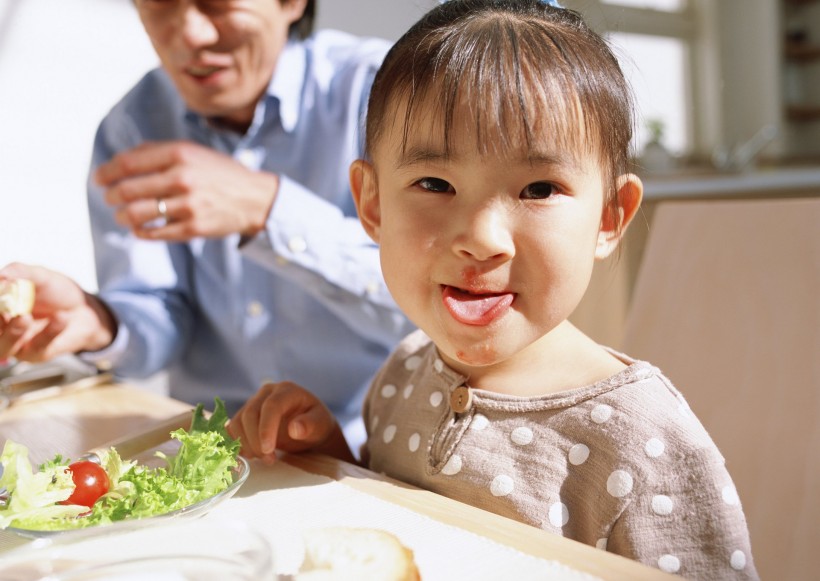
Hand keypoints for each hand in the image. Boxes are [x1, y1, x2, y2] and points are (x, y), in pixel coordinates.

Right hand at [0, 263, 115, 361]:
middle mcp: (1, 327)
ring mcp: (17, 343)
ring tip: (25, 317)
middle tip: (0, 311)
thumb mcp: (41, 277)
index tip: (0, 290)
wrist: (85, 309)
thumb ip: (22, 273)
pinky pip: (38, 346)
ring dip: (13, 332)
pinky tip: (61, 317)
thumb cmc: (57, 292)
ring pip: (4, 346)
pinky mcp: (37, 353)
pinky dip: (49, 331)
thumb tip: (3, 275)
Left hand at [96, 141, 278, 240]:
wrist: (254, 198)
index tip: (99, 180)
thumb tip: (119, 162)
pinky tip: (140, 229)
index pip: (128, 163)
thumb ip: (157, 152)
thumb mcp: (192, 152)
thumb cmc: (218, 173)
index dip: (107, 173)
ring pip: (138, 214)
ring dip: (122, 216)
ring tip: (122, 216)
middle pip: (128, 190)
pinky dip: (141, 232)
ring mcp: (189, 205)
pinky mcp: (194, 228)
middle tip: (110, 199)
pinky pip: (155, 233)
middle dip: (112, 196)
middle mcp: (183, 178)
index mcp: (179, 154)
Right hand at [227, 381, 351, 464]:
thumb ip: (310, 425)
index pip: (271, 406)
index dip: (266, 428)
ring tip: (263, 458)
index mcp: (287, 390)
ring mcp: (254, 402)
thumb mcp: (320, 424)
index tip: (268, 450)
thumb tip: (294, 429)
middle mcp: (267, 392)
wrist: (310, 427)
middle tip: (269, 460)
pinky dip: (236, 443)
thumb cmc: (316, 424)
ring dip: (245, 444)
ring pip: (238, 421)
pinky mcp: (245, 416)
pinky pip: (232, 428)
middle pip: (250, 413)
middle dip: (256, 440)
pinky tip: (250, 455)